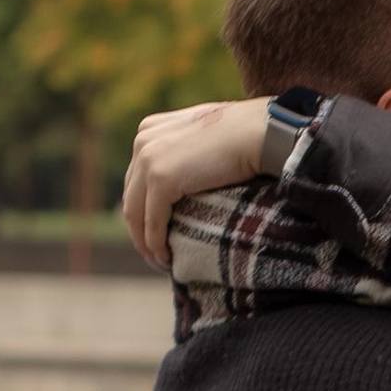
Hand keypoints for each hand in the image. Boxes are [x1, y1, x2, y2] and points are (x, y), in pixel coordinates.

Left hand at [122, 98, 271, 265]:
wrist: (259, 132)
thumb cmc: (244, 135)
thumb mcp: (203, 138)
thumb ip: (186, 151)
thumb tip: (188, 176)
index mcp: (149, 130)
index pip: (136, 178)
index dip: (141, 209)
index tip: (153, 232)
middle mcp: (142, 142)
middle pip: (132, 196)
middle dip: (139, 230)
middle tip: (153, 254)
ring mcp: (149, 159)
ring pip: (135, 213)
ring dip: (144, 242)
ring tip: (158, 261)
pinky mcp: (162, 178)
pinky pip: (152, 222)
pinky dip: (155, 243)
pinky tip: (166, 257)